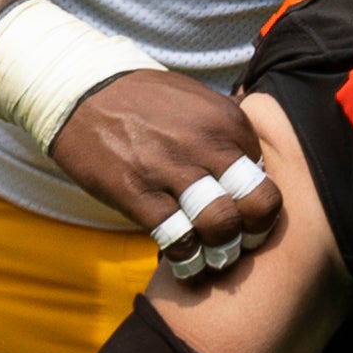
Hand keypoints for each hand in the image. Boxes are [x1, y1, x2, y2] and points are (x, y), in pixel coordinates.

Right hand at [48, 71, 283, 271]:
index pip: (267, 176)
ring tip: (211, 255)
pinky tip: (183, 258)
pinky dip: (185, 257)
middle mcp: (206, 143)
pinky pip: (176, 237)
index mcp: (228, 121)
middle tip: (240, 244)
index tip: (245, 217)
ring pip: (220, 224)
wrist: (84, 93)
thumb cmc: (146, 102)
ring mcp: (171, 168)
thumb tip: (256, 163)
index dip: (258, 203)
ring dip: (220, 249)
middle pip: (259, 202)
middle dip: (255, 232)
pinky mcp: (136, 191)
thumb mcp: (199, 101)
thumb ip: (229, 131)